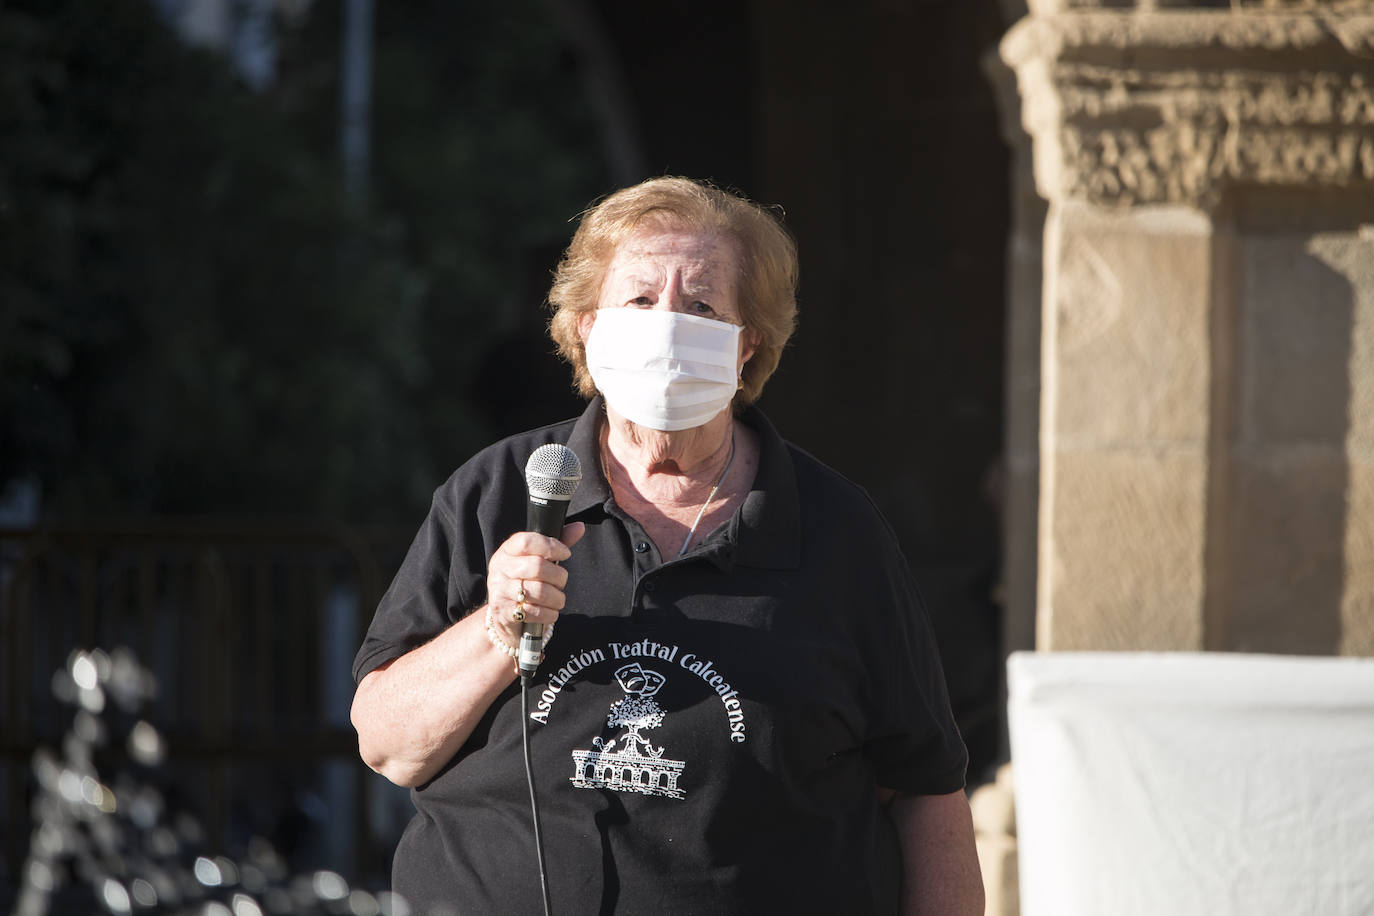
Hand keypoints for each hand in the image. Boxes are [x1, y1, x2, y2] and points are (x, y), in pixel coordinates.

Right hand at [485, 523, 585, 643]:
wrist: (502, 616)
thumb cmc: (524, 581)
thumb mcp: (536, 559)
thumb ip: (556, 544)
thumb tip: (580, 527)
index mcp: (507, 551)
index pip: (527, 541)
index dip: (551, 546)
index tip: (566, 554)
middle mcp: (500, 569)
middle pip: (537, 567)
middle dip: (558, 576)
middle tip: (561, 581)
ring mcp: (500, 591)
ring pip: (538, 591)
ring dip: (556, 597)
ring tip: (558, 599)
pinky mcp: (504, 613)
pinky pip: (534, 612)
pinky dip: (549, 613)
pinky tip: (550, 611)